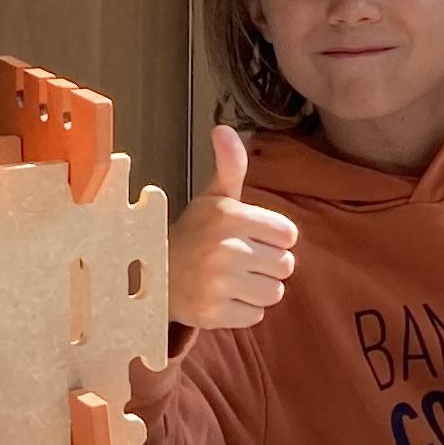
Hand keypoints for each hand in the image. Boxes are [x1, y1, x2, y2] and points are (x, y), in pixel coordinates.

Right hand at [168, 124, 300, 332]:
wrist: (155, 276)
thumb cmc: (195, 233)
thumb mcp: (213, 197)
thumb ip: (230, 165)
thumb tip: (224, 128)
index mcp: (228, 216)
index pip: (288, 235)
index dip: (274, 237)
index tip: (252, 236)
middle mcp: (223, 249)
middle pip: (285, 265)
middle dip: (267, 264)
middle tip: (240, 260)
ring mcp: (217, 284)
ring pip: (274, 292)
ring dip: (259, 289)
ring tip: (234, 279)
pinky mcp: (213, 313)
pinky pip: (255, 315)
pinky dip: (243, 310)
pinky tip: (223, 297)